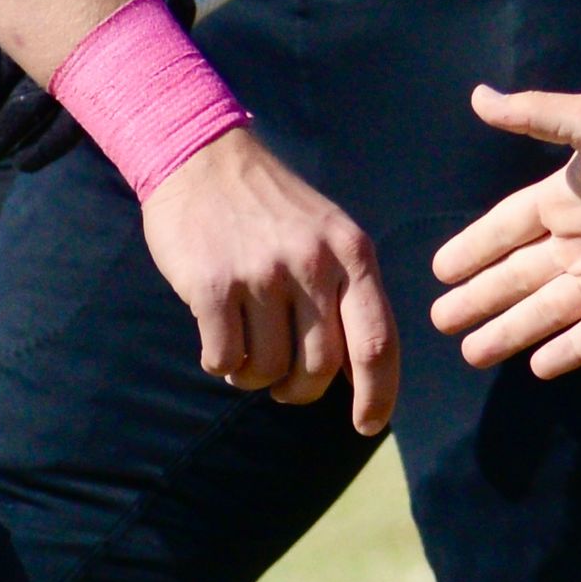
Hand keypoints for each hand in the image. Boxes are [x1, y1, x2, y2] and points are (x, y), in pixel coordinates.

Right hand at [143, 128, 397, 430]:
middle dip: (300, 390)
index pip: (377, 341)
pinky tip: (217, 338)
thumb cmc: (271, 207)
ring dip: (254, 377)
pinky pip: (224, 358)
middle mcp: (311, 263)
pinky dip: (220, 363)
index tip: (368, 425)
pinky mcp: (212, 285)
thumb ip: (348, 293)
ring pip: (269, 369)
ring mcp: (261, 274)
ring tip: (245, 350)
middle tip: (283, 383)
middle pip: (320, 368)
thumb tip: (360, 374)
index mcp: (351, 253)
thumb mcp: (329, 234)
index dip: (378, 394)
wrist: (202, 156)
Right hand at [428, 87, 580, 376]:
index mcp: (566, 198)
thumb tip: (478, 96)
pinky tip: (538, 367)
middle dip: (481, 298)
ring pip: (547, 311)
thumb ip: (536, 115)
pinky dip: (568, 351)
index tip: (440, 271)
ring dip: (510, 330)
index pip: (506, 229)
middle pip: (518, 276)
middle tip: (441, 320)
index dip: (474, 249)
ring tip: (472, 352)